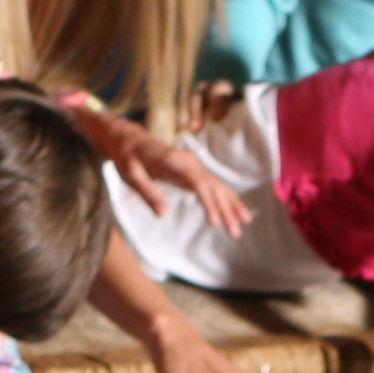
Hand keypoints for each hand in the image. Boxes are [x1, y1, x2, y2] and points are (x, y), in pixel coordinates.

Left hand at [90, 105, 251, 234]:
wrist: (131, 139)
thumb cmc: (128, 157)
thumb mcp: (132, 174)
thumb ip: (148, 192)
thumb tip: (163, 213)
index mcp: (174, 162)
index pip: (198, 184)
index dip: (209, 203)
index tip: (215, 222)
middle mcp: (189, 162)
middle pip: (213, 187)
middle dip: (226, 210)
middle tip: (235, 232)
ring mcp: (193, 165)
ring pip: (218, 186)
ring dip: (232, 205)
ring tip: (245, 222)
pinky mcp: (194, 170)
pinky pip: (214, 184)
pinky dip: (227, 197)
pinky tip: (236, 209)